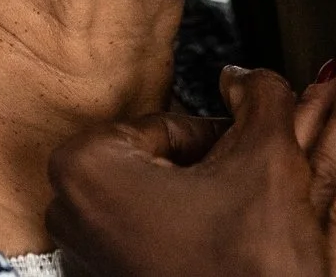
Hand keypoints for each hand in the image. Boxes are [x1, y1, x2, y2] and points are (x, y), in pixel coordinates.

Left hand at [47, 62, 335, 276]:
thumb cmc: (246, 269)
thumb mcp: (268, 157)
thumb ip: (261, 94)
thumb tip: (246, 78)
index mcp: (85, 166)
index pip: (169, 123)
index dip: (218, 141)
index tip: (240, 163)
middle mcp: (66, 210)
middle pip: (156, 159)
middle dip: (204, 169)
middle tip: (238, 195)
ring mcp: (80, 253)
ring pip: (152, 198)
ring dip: (194, 202)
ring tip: (227, 226)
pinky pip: (141, 236)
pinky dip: (177, 236)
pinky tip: (210, 252)